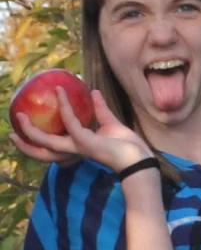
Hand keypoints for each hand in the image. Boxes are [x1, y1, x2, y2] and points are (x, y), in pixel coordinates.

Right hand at [10, 88, 151, 172]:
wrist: (139, 158)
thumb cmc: (127, 146)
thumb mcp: (110, 123)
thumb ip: (100, 109)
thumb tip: (93, 92)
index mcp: (78, 148)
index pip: (52, 150)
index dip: (36, 143)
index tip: (24, 132)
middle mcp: (75, 150)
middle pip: (43, 153)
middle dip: (26, 144)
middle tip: (12, 133)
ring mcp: (79, 147)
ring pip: (47, 143)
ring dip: (32, 130)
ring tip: (21, 115)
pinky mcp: (86, 141)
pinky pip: (71, 122)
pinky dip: (65, 106)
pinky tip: (61, 92)